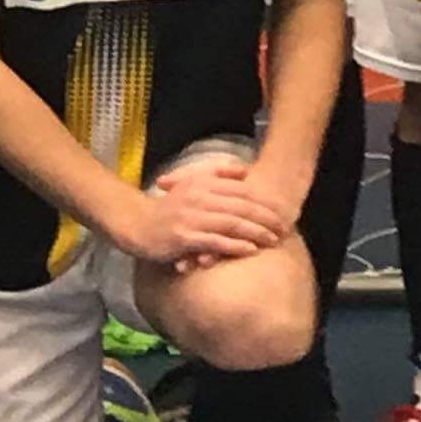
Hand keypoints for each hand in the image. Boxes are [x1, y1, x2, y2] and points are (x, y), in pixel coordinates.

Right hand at [122, 160, 292, 270]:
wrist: (137, 225)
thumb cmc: (169, 208)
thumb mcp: (192, 183)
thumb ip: (217, 174)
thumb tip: (244, 171)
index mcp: (201, 183)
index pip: (239, 191)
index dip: (262, 202)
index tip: (279, 212)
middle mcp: (198, 198)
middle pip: (239, 207)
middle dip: (264, 219)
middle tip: (282, 229)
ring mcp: (191, 218)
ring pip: (231, 224)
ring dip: (255, 233)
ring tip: (272, 240)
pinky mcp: (185, 237)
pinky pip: (215, 242)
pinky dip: (235, 246)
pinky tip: (249, 250)